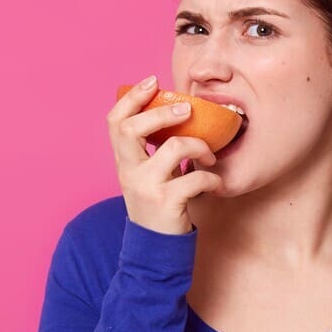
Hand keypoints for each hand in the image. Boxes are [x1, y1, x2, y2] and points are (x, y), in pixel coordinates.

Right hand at [108, 76, 222, 234]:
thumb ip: (152, 151)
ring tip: (210, 156)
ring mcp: (146, 187)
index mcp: (124, 162)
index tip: (152, 81)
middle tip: (186, 109)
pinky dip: (212, 178)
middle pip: (132, 128)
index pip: (115, 121)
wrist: (156, 249)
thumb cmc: (159, 206)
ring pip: (175, 147)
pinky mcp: (167, 202)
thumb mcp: (147, 176)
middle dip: (162, 112)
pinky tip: (216, 184)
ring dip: (200, 147)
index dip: (131, 98)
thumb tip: (177, 114)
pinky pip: (197, 178)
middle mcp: (129, 172)